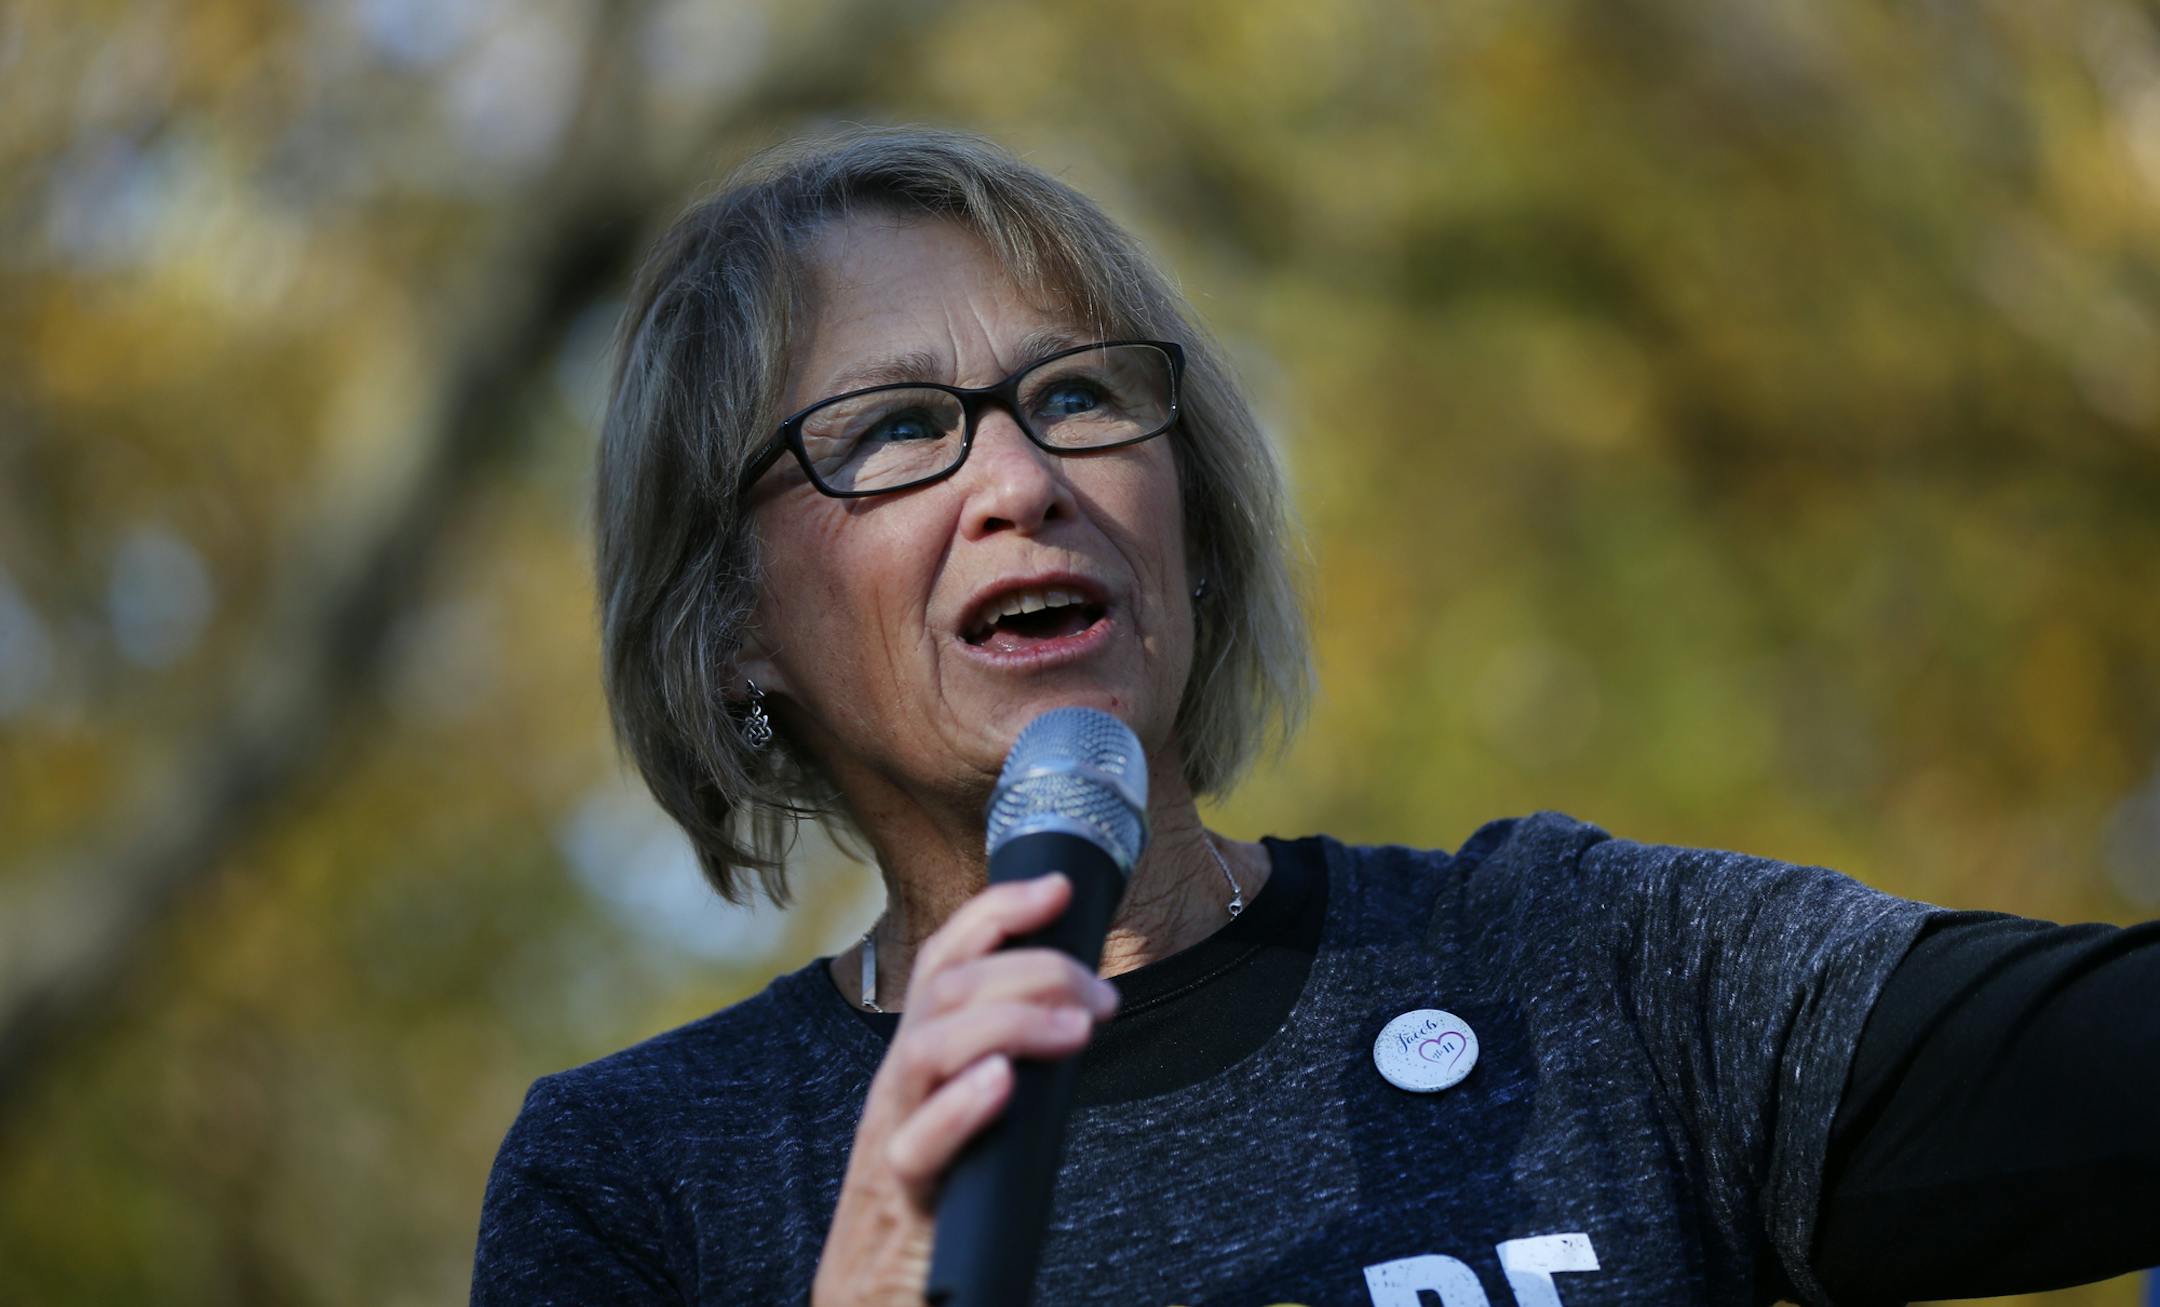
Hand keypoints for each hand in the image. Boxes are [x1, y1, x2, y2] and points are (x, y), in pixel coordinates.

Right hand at [810, 873, 1118, 1306]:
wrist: (874, 1299)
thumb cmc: (938, 1204)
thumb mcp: (975, 1117)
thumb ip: (1009, 1069)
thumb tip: (1079, 1020)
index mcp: (922, 1058)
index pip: (947, 961)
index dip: (996, 913)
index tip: (1059, 888)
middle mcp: (900, 1084)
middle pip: (947, 991)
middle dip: (1032, 971)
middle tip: (1104, 996)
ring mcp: (892, 1137)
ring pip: (928, 1048)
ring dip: (1009, 1023)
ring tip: (1075, 1028)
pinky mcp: (901, 1198)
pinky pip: (918, 1145)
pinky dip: (962, 1107)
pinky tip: (1002, 1085)